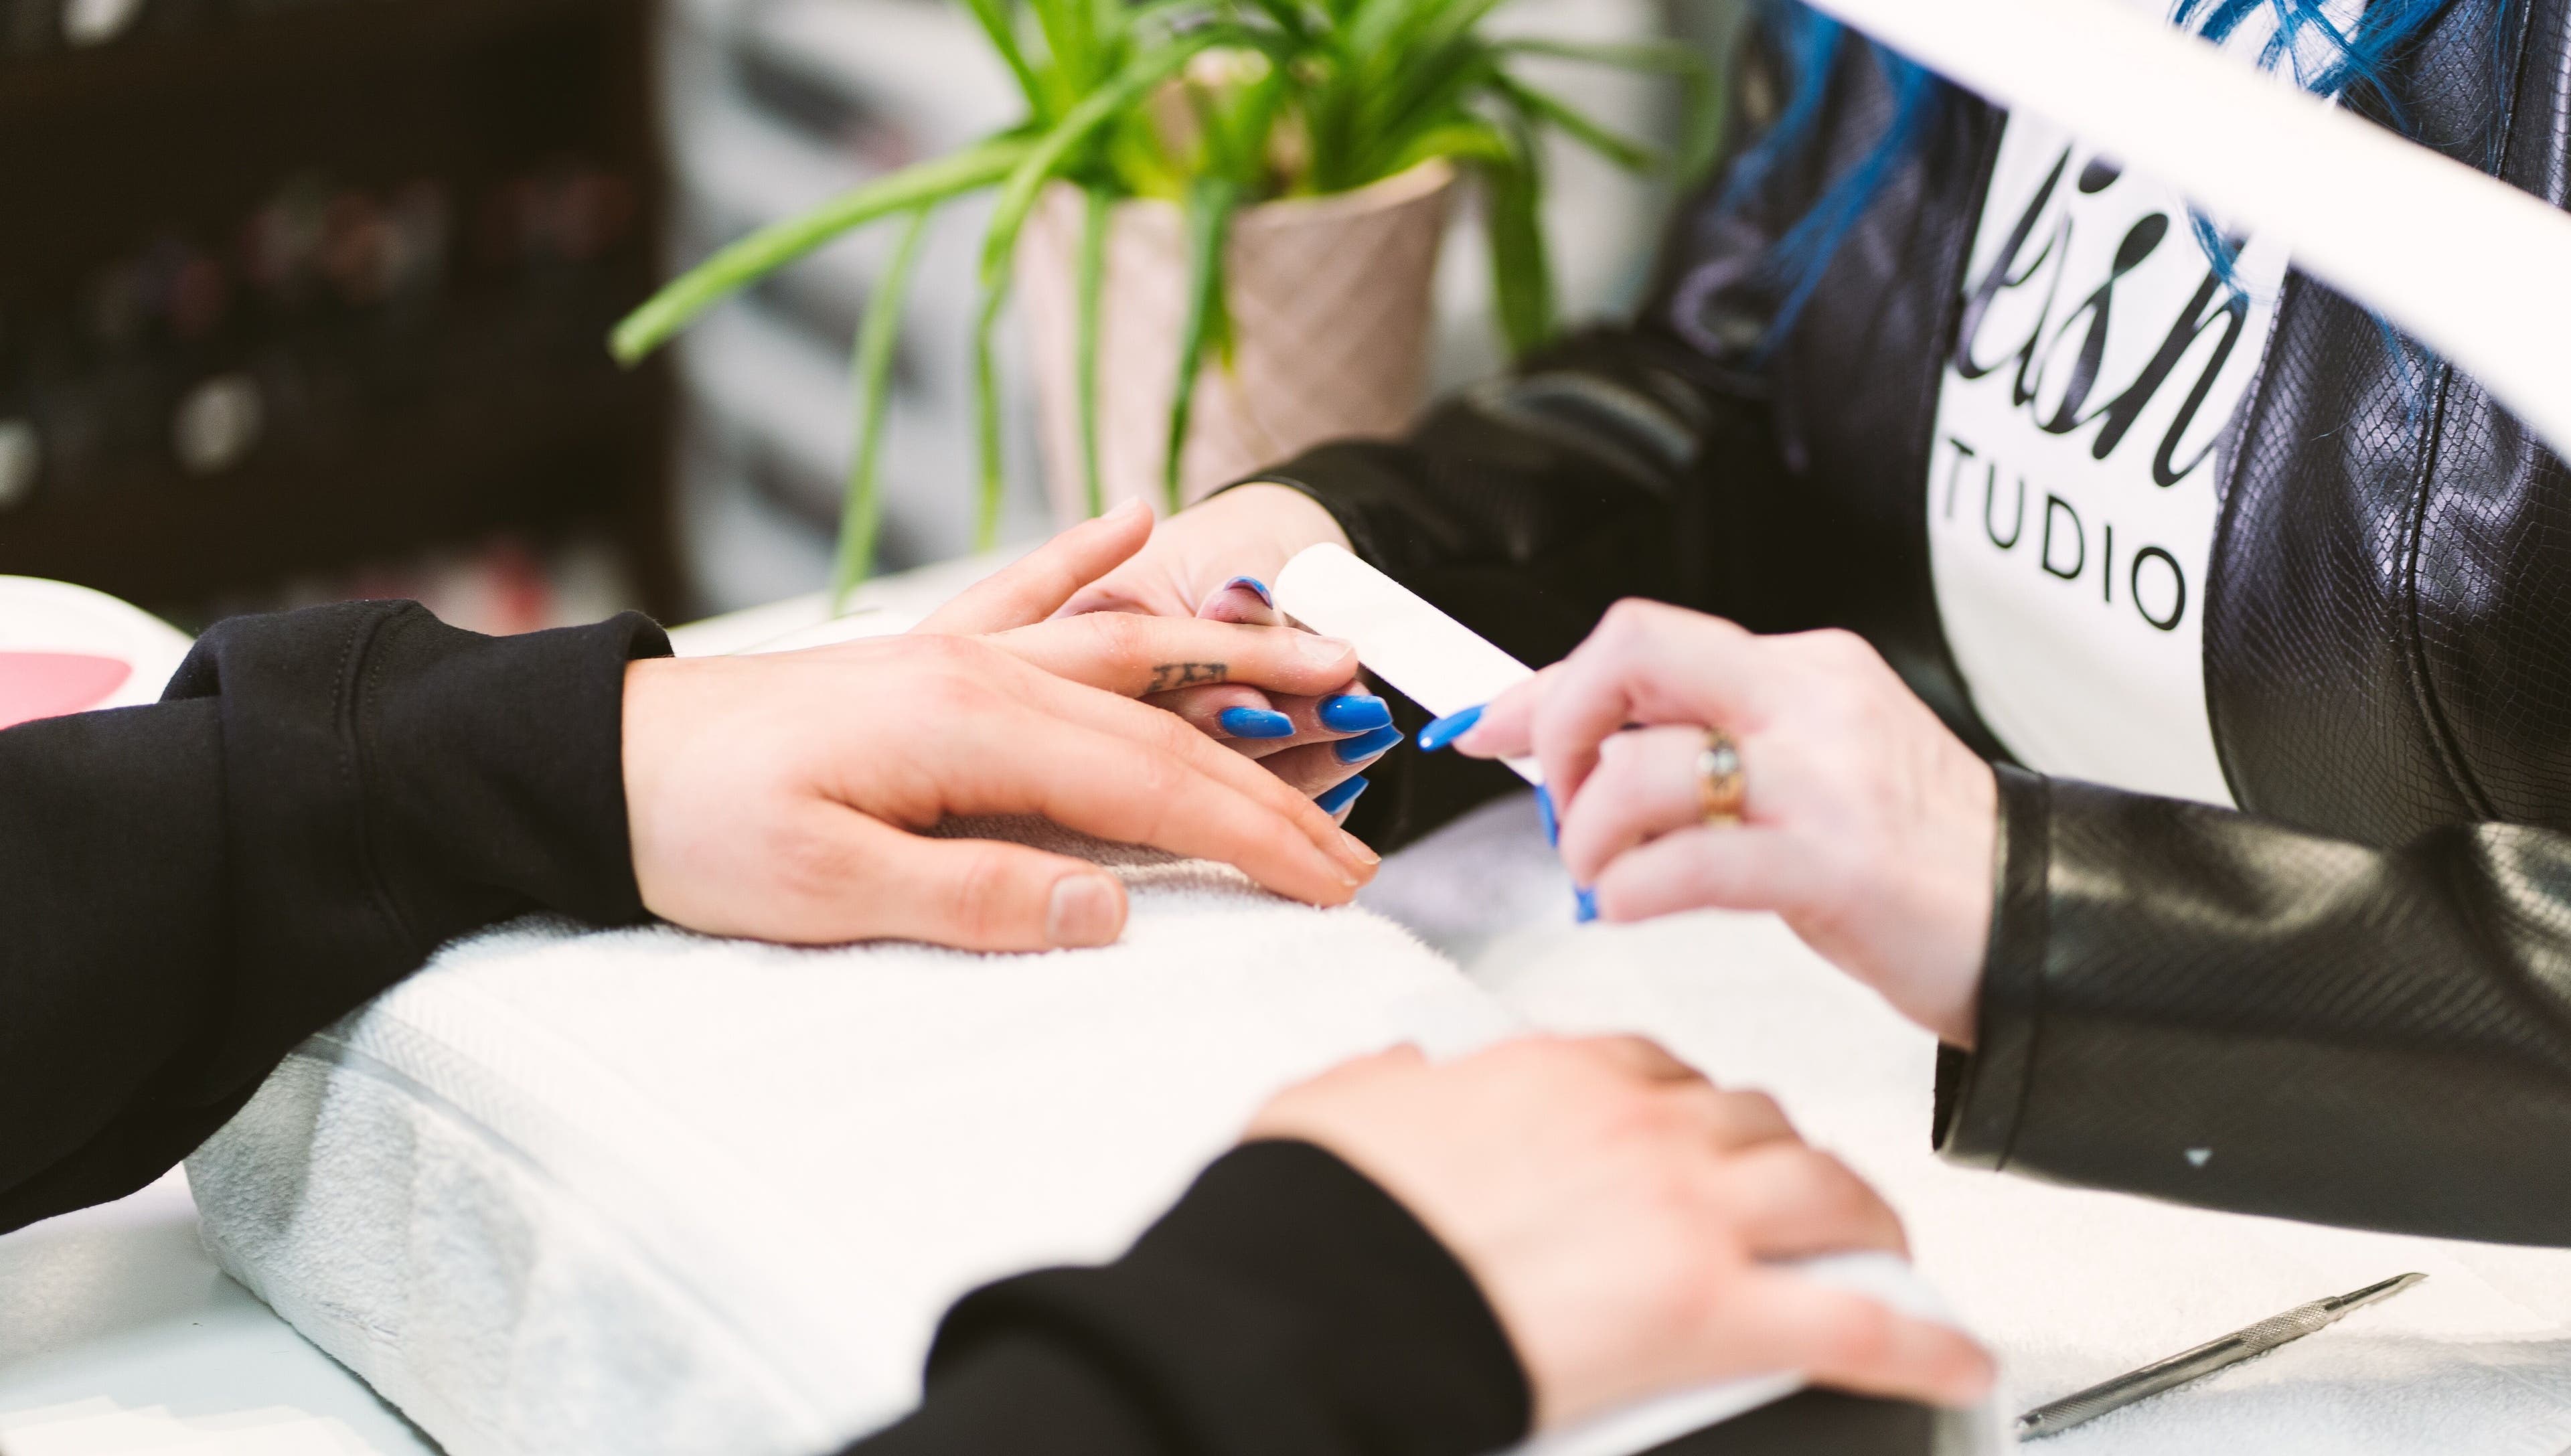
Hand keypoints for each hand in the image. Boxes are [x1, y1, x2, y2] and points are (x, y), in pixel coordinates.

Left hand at [622, 503, 1378, 949]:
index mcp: (970, 728)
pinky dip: (1083, 556)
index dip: (1257, 837)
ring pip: (1122, 650)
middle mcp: (981, 672)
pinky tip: (1132, 516)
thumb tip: (1112, 904)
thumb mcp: (826, 890)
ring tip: (1326, 658)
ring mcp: (955, 653)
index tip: (1339, 880)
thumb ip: (975, 893)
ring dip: (1227, 660)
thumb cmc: (698, 831)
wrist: (594, 762)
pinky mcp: (921, 654)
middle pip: (1162, 726)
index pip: (1153, 788)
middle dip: (1273, 780)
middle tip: (1362, 834)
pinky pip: (1021, 594)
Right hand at [1248, 1036, 1994, 1427]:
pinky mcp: (1714, 1312)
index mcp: (1551, 1075)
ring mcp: (1685, 1213)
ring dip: (1861, 1217)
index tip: (1697, 1125)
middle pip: (1752, 1121)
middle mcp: (1635, 1127)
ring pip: (1823, 1190)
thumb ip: (1384, 1083)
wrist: (1326, 1294)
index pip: (1655, 1067)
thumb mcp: (1335, 1108)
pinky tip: (1954, 1357)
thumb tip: (1397, 1073)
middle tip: (1796, 1186)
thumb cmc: (1325, 1216)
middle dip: (1782, 1151)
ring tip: (1879, 1245)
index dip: (1691, 1101)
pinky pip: (1855, 1319)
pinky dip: (1922, 1340)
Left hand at [1446, 601, 1996, 1046]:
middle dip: (1558, 725)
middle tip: (1559, 800)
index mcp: (1805, 669)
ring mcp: (1822, 780)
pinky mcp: (1832, 864)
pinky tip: (1626, 907)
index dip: (1543, 686)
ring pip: (1638, 767)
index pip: (1640, 642)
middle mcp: (1810, 701)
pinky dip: (1625, 890)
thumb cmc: (1920, 861)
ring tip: (1600, 876)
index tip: (1486, 727)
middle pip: (1629, 653)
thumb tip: (1584, 753)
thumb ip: (1711, 747)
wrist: (2044, 927)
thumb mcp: (1811, 771)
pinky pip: (1682, 863)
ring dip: (1585, 834)